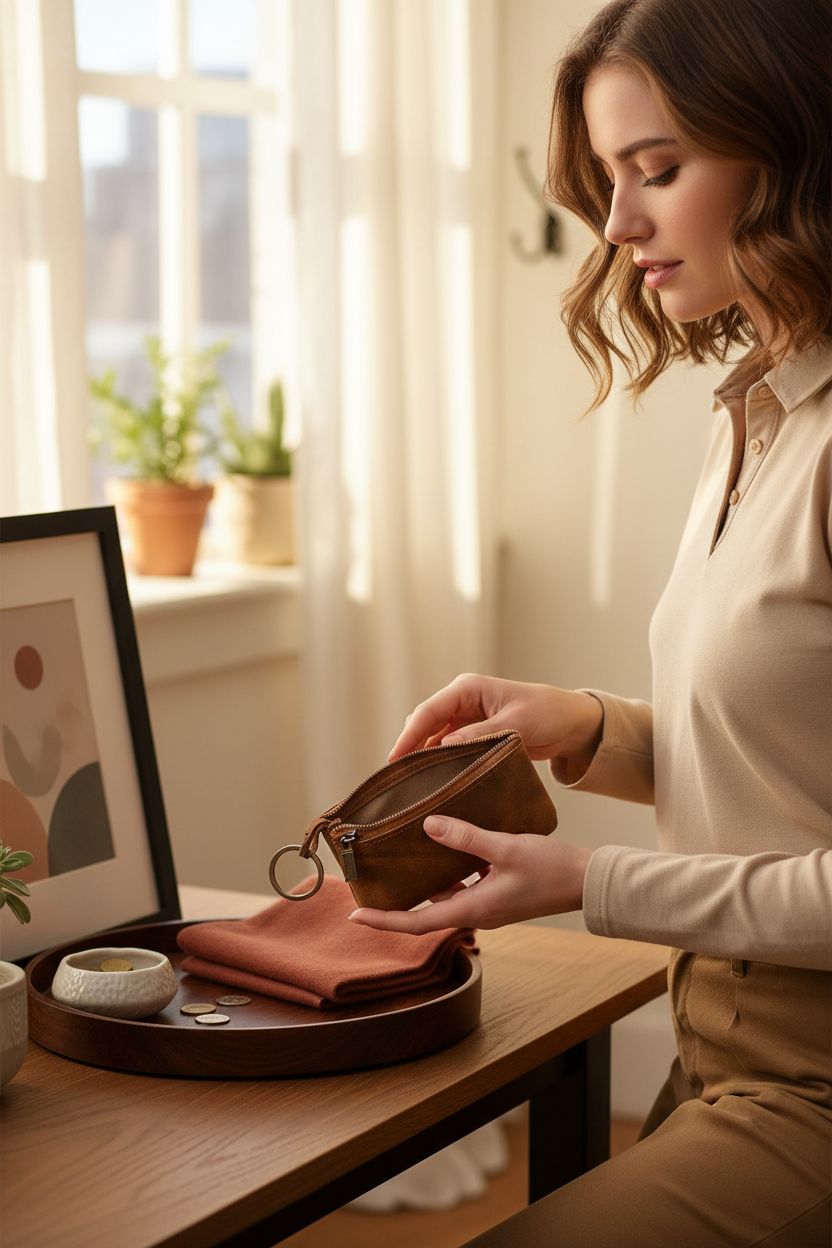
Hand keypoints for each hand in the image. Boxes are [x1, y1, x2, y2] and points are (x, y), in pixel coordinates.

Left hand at [348, 814, 591, 934]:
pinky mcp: (499, 893)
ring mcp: (489, 904)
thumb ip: (466, 837)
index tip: (355, 916)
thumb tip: (428, 826)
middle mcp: (477, 911)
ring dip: (424, 883)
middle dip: (397, 901)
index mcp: (474, 909)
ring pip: (446, 896)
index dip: (384, 921)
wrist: (589, 880)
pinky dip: (448, 872)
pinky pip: (464, 885)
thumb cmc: (551, 868)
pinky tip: (445, 847)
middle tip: (370, 885)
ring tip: (399, 861)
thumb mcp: (505, 848)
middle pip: (426, 911)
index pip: (417, 922)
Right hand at [389, 673, 603, 774]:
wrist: (572, 723)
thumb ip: (480, 734)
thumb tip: (443, 747)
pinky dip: (441, 761)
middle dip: (411, 746)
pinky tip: (434, 780)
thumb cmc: (547, 713)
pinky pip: (449, 747)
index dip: (409, 735)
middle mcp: (463, 701)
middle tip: (397, 777)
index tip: (394, 760)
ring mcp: (467, 718)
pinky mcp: (475, 734)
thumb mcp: (515, 723)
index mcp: (468, 689)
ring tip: (411, 783)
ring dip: (424, 756)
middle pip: (426, 723)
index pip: (429, 711)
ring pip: (434, 737)